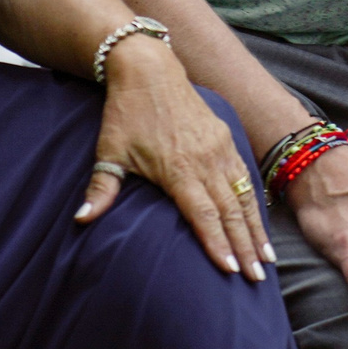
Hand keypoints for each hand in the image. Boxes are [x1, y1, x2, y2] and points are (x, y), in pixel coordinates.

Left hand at [76, 38, 272, 281]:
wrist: (149, 69)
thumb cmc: (126, 113)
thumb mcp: (110, 151)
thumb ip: (101, 189)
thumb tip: (81, 219)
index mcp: (177, 168)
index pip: (202, 214)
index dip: (217, 243)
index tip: (230, 270)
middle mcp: (204, 161)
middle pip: (229, 211)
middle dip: (244, 247)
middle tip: (256, 279)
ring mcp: (219, 148)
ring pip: (243, 196)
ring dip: (255, 229)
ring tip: (266, 260)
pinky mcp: (225, 139)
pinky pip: (246, 177)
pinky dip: (255, 203)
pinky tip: (260, 224)